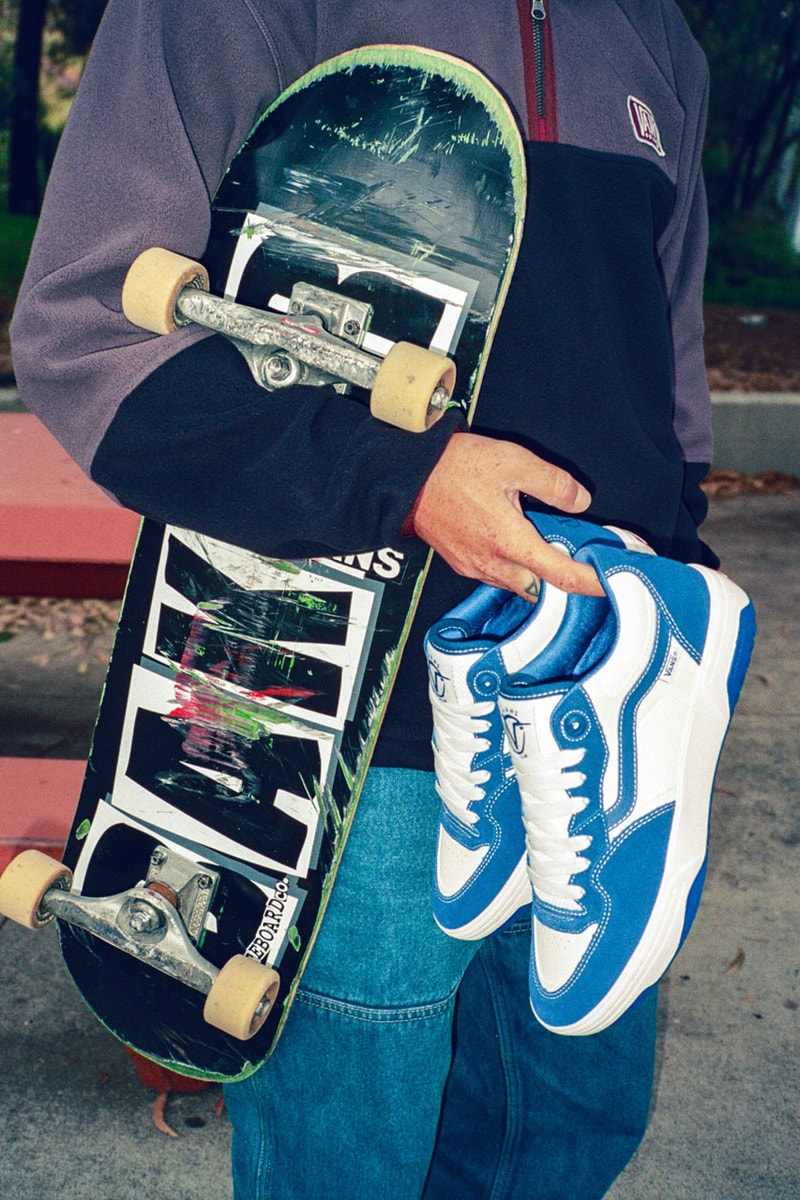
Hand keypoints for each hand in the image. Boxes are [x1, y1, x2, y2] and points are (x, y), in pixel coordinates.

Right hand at [412, 432, 603, 598]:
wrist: (404, 476)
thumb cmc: (453, 467)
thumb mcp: (512, 461)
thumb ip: (553, 483)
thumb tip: (580, 501)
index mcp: (509, 542)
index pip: (561, 576)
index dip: (591, 583)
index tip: (610, 582)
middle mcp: (491, 563)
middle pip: (540, 589)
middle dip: (561, 579)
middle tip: (579, 557)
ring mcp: (473, 567)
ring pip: (517, 584)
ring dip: (536, 572)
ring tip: (548, 546)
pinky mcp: (461, 563)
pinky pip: (496, 575)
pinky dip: (514, 566)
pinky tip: (516, 542)